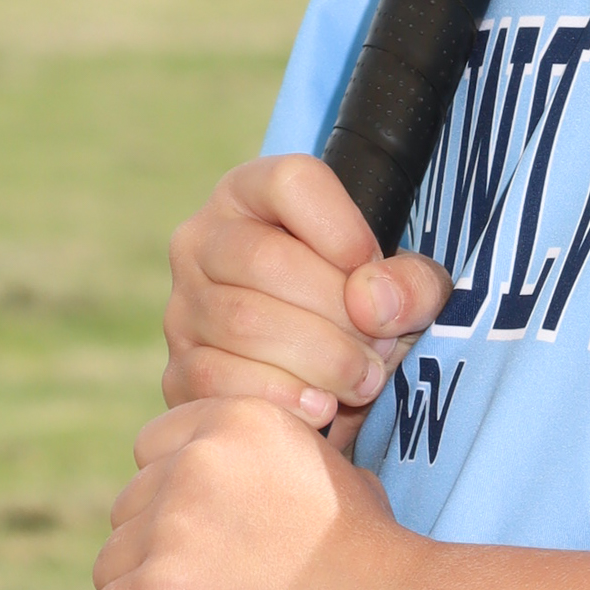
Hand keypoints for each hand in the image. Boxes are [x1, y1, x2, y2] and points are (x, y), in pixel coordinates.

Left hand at [88, 398, 419, 589]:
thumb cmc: (373, 556)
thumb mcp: (331, 471)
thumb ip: (282, 461)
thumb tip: (259, 483)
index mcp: (239, 419)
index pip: (154, 446)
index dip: (166, 492)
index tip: (192, 534)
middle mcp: (197, 459)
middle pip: (128, 507)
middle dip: (149, 547)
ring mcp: (173, 523)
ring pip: (110, 563)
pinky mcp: (158, 588)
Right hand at [162, 156, 451, 452]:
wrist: (324, 386)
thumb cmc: (364, 316)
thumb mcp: (405, 289)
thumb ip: (411, 284)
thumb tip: (372, 303)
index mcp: (254, 194)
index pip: (291, 182)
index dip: (344, 230)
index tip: (373, 273)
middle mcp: (204, 240)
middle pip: (266, 260)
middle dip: (338, 312)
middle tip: (380, 348)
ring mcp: (183, 306)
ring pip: (244, 323)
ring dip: (320, 361)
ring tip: (362, 379)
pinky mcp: (178, 370)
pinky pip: (220, 380)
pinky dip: (282, 398)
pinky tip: (321, 407)